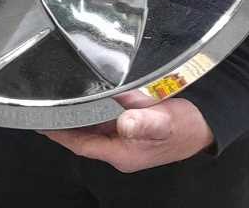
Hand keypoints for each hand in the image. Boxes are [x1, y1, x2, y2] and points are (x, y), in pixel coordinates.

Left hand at [40, 98, 214, 172]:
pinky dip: (93, 109)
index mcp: (122, 152)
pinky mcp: (131, 127)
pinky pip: (105, 120)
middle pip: (83, 137)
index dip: (59, 134)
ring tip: (58, 97)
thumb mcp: (165, 122)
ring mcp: (125, 138)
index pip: (80, 145)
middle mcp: (120, 148)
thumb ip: (144, 122)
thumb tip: (124, 122)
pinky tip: (86, 96)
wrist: (207, 124)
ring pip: (93, 127)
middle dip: (65, 122)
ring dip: (78, 115)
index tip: (41, 122)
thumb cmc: (186, 126)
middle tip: (44, 104)